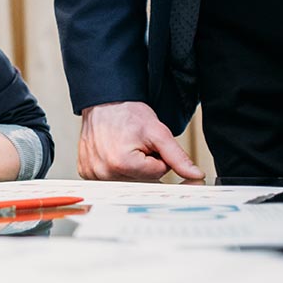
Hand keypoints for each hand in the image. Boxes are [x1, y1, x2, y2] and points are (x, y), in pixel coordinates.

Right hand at [79, 101, 203, 180]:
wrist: (104, 103)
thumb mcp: (158, 133)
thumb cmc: (127, 114)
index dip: (158, 158)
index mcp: (122, 164)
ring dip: (131, 166)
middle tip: (136, 144)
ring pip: (128, 179)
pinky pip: (110, 177)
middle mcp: (104, 172)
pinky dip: (115, 167)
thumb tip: (195, 176)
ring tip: (123, 147)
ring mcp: (93, 173)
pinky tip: (112, 152)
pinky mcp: (86, 172)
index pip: (158, 174)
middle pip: (142, 179)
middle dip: (145, 164)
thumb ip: (178, 157)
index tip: (148, 144)